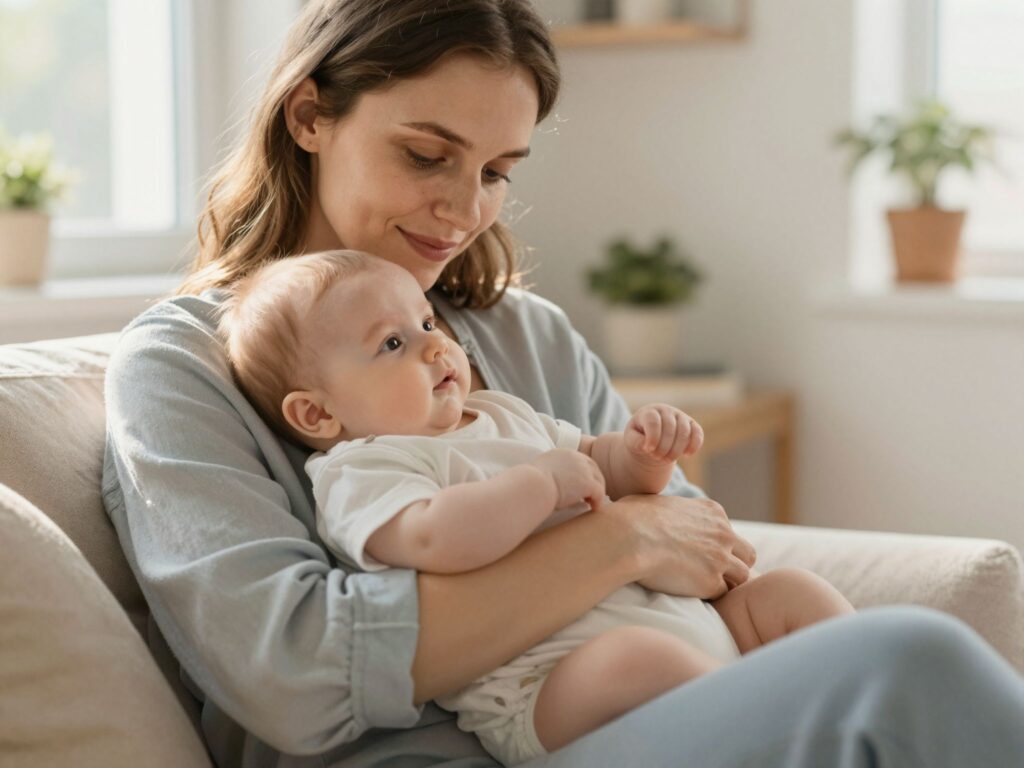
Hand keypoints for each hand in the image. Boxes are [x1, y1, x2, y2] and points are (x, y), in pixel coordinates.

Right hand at [529, 449, 606, 510]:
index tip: (582, 485)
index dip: (585, 473)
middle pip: (594, 468)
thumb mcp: (541, 469)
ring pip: (599, 481)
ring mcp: (584, 470)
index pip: (582, 460)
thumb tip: (551, 481)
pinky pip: (600, 493)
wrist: (534, 486)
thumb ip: (551, 471)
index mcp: (564, 453)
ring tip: (592, 503)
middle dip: (594, 481)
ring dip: (597, 492)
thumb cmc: (531, 483)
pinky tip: (594, 509)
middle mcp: (577, 458)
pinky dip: (598, 502)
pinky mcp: (588, 483)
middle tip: (591, 495)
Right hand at [604, 494, 755, 598]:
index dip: (718, 546)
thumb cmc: (631, 517)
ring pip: (742, 576)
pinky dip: (709, 596)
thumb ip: (668, 510)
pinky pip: (721, 594)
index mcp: (712, 512)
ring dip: (726, 583)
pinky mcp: (711, 582)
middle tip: (712, 574)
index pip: (729, 533)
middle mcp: (723, 533)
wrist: (628, 537)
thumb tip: (650, 513)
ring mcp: (720, 558)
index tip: (702, 555)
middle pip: (747, 554)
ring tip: (702, 588)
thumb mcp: (658, 502)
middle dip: (735, 565)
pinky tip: (691, 594)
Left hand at [624, 404, 703, 463]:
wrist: (652, 438)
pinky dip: (694, 445)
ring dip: (677, 449)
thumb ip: (635, 442)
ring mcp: (681, 416)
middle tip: (657, 458)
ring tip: (667, 460)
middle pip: (670, 428)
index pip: (653, 421)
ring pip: (684, 431)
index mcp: (649, 412)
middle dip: (664, 447)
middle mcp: (666, 411)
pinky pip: (698, 433)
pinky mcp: (692, 425)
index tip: (648, 450)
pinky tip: (686, 455)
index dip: (652, 437)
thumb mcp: (631, 440)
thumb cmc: (639, 437)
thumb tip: (646, 446)